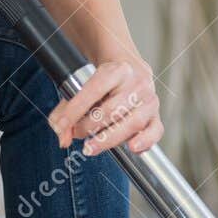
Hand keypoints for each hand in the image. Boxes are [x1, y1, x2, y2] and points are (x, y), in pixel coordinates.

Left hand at [46, 53, 162, 156]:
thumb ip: (67, 110)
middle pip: (111, 110)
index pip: (94, 90)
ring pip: (132, 123)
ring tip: (90, 147)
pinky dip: (144, 141)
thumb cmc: (106, 81)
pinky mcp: (156, 116)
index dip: (74, 110)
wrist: (131, 70)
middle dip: (88, 127)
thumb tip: (62, 136)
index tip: (61, 125)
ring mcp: (149, 100)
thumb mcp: (84, 85)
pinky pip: (155, 131)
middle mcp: (137, 84)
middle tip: (76, 133)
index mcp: (118, 70)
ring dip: (107, 140)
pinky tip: (131, 148)